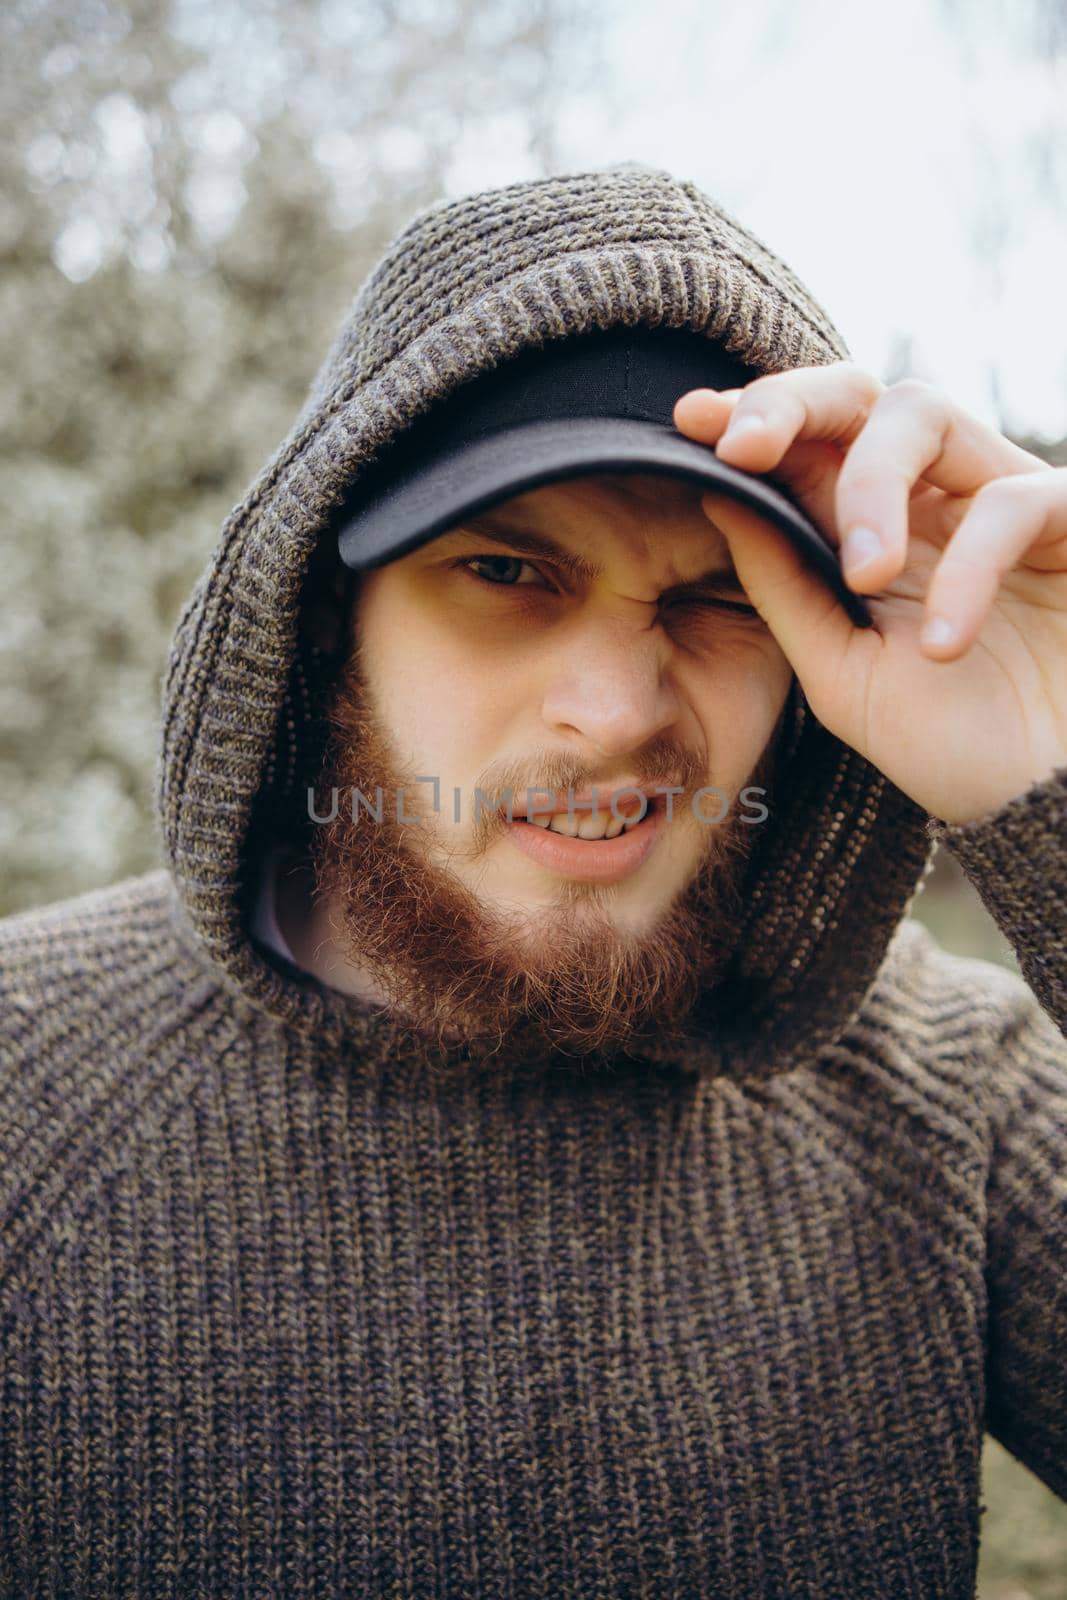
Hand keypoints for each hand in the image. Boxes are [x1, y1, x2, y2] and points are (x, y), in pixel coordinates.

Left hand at [673, 365, 1066, 824]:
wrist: (1041, 805)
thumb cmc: (951, 743)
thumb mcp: (839, 672)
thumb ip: (782, 587)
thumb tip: (715, 496)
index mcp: (869, 528)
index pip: (806, 443)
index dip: (750, 417)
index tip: (688, 422)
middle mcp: (931, 498)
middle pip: (860, 393)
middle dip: (791, 403)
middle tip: (742, 448)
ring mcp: (1001, 498)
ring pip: (925, 414)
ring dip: (873, 485)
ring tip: (865, 576)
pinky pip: (1009, 501)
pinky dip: (967, 570)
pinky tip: (944, 644)